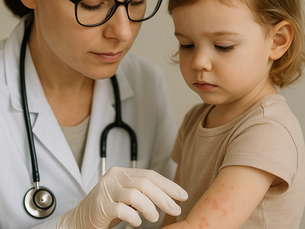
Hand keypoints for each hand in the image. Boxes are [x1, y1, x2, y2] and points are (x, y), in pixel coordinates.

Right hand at [57, 166, 187, 228]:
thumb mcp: (127, 196)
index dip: (168, 185)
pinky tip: (137, 222)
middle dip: (164, 197)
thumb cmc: (108, 207)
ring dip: (150, 207)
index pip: (150, 175)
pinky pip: (122, 209)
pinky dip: (134, 217)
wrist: (81, 218)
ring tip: (155, 218)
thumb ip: (143, 192)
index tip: (182, 195)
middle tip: (176, 209)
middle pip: (145, 183)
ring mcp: (107, 190)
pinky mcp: (101, 205)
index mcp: (122, 172)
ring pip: (135, 194)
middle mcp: (114, 177)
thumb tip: (170, 196)